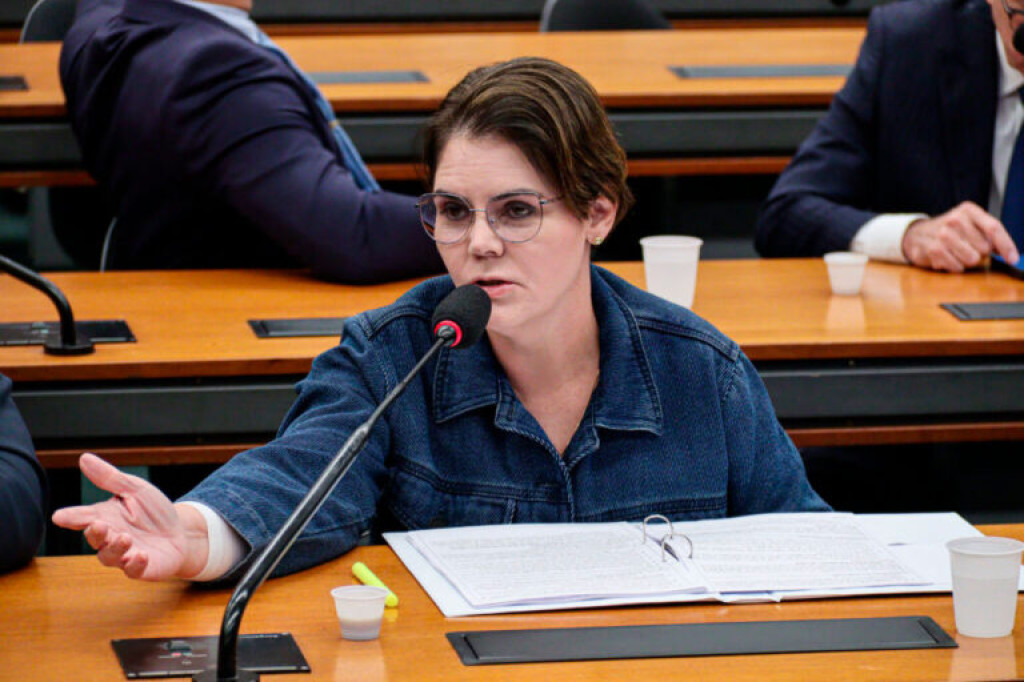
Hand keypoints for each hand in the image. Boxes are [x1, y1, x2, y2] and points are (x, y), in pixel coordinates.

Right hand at [51, 453, 207, 580]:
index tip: (59, 516)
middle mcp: (111, 537)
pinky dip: (135, 564)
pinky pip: (133, 570)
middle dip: (95, 533)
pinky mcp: (140, 568)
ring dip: (115, 548)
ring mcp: (124, 555)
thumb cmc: (154, 512)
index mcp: (106, 517)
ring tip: (125, 538)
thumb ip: (110, 478)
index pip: (84, 517)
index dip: (71, 517)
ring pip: (110, 557)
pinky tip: (141, 555)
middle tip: (98, 525)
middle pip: (95, 539)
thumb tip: (84, 458)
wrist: (181, 533)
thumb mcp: (136, 489)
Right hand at [902, 201, 1018, 272]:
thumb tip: (1008, 252)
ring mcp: (943, 234)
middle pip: (984, 248)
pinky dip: (954, 267)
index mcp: (968, 211)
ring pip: (972, 259)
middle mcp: (955, 219)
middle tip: (966, 248)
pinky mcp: (933, 248)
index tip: (1013, 259)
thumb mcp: (969, 225)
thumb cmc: (948, 231)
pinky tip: (947, 258)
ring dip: (966, 261)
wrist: (917, 234)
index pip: (993, 228)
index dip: (1006, 245)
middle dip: (979, 253)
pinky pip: (957, 266)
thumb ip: (989, 235)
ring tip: (955, 253)